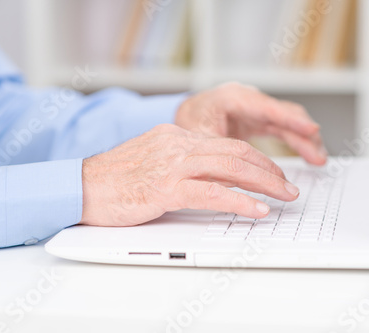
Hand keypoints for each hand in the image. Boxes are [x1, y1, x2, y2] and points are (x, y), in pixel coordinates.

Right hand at [79, 124, 299, 226]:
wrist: (80, 187)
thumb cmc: (114, 180)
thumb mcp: (153, 161)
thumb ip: (181, 163)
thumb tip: (212, 178)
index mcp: (176, 135)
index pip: (226, 143)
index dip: (256, 158)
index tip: (272, 173)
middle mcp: (177, 144)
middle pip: (236, 152)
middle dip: (269, 169)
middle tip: (287, 185)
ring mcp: (172, 164)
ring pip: (231, 167)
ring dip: (264, 183)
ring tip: (284, 196)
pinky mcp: (165, 188)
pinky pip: (212, 193)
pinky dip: (239, 201)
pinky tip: (256, 210)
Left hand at [175, 82, 326, 164]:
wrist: (183, 117)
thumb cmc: (188, 123)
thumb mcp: (197, 138)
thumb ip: (217, 152)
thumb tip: (233, 176)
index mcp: (231, 97)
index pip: (267, 108)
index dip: (290, 120)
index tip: (311, 130)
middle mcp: (247, 99)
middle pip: (283, 113)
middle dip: (304, 134)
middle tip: (318, 156)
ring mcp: (254, 109)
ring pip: (287, 121)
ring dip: (304, 140)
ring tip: (318, 160)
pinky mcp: (257, 120)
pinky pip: (282, 128)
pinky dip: (296, 141)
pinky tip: (309, 154)